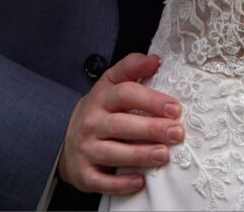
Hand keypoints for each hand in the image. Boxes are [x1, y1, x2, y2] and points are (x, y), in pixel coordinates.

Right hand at [59, 53, 184, 195]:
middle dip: (151, 129)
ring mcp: (86, 149)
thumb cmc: (100, 109)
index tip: (175, 108)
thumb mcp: (111, 83)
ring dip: (140, 155)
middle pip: (121, 124)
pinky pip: (102, 181)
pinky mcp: (84, 173)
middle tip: (177, 132)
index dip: (151, 100)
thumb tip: (155, 59)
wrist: (66, 137)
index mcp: (101, 98)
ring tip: (164, 154)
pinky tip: (140, 181)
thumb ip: (131, 68)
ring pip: (113, 153)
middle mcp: (92, 122)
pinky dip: (121, 183)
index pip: (125, 94)